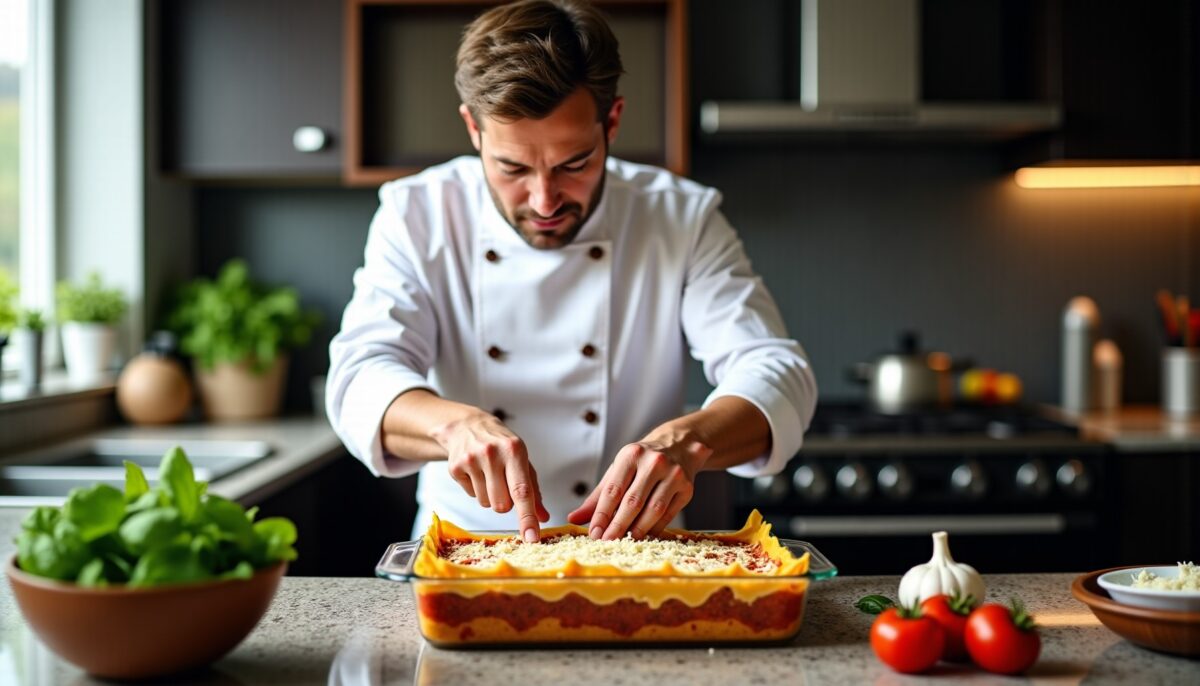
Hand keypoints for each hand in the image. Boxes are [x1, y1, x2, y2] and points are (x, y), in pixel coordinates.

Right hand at [432, 412, 549, 541]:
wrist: (468, 426)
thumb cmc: (502, 446)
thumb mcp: (522, 461)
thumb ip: (533, 490)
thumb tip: (543, 518)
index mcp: (514, 450)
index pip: (522, 491)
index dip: (527, 517)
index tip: (531, 537)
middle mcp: (492, 453)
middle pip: (502, 505)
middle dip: (505, 502)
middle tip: (502, 482)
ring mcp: (471, 459)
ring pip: (486, 503)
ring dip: (490, 495)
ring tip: (488, 474)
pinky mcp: (455, 467)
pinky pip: (470, 496)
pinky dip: (475, 489)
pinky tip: (475, 472)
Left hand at [568, 437, 711, 539]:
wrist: (679, 446)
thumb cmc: (642, 462)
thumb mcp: (619, 471)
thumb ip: (597, 496)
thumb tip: (574, 519)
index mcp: (631, 455)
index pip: (613, 490)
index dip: (602, 514)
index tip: (594, 533)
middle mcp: (654, 462)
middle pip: (633, 502)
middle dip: (618, 526)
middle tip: (606, 542)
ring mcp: (673, 474)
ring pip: (653, 510)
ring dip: (638, 529)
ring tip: (625, 541)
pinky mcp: (688, 488)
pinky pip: (669, 514)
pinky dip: (655, 528)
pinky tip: (644, 536)